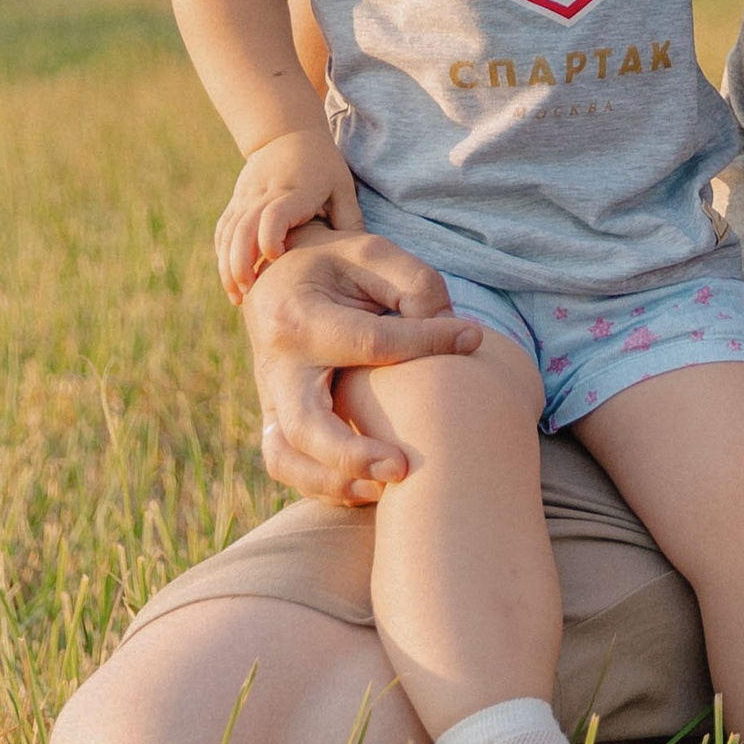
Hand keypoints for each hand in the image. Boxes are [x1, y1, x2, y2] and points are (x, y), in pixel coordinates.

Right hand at [216, 129, 360, 302]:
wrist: (286, 133)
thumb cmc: (322, 164)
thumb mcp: (342, 187)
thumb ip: (350, 220)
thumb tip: (359, 259)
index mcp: (294, 191)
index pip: (273, 213)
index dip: (270, 235)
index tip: (275, 257)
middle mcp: (264, 194)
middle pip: (243, 228)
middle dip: (240, 263)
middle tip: (247, 293)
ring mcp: (245, 198)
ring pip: (228, 233)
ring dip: (227, 265)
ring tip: (236, 296)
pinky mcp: (236, 203)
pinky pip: (223, 231)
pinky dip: (222, 256)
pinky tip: (229, 280)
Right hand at [241, 231, 486, 506]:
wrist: (280, 277)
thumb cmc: (339, 267)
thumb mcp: (374, 254)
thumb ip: (416, 286)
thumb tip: (455, 337)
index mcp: (301, 317)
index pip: (371, 342)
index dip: (428, 342)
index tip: (473, 338)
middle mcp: (278, 366)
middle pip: (304, 425)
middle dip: (351, 455)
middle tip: (403, 468)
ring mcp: (271, 399)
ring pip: (286, 458)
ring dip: (333, 483)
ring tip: (387, 488)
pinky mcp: (277, 419)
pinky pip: (288, 466)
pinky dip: (325, 485)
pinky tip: (372, 489)